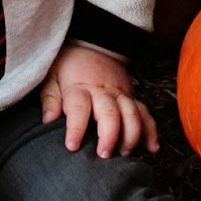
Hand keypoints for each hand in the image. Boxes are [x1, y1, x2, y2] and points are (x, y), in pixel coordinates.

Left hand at [40, 42, 159, 158]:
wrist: (93, 45)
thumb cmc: (68, 66)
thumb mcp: (52, 77)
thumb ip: (50, 99)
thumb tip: (48, 120)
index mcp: (79, 86)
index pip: (78, 107)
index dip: (76, 127)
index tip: (72, 145)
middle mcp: (103, 90)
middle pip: (110, 112)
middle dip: (110, 135)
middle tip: (104, 155)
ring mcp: (120, 93)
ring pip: (132, 113)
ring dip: (131, 135)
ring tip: (124, 153)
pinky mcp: (132, 97)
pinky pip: (145, 113)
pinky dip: (151, 130)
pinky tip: (152, 148)